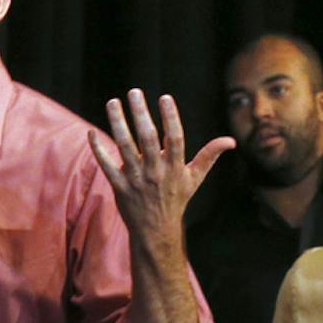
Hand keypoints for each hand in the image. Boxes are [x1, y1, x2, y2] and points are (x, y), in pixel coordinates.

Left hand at [89, 89, 234, 241]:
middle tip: (134, 92)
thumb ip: (209, 156)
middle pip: (148, 138)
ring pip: (125, 146)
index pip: (175, 138)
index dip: (171, 117)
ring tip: (113, 102)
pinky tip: (92, 131)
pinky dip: (98, 149)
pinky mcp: (119, 186)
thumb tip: (231, 141)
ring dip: (118, 123)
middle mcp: (155, 171)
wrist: (156, 230)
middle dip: (141, 114)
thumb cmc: (176, 200)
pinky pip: (106, 165)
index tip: (164, 97)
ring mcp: (136, 178)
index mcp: (175, 167)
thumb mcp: (195, 178)